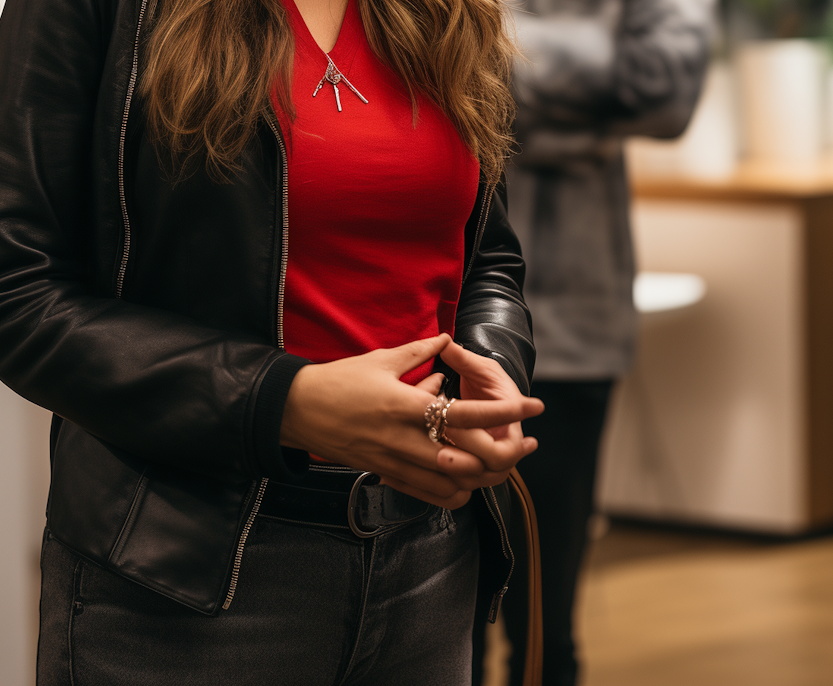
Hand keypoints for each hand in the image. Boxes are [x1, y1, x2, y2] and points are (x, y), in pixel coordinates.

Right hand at [280, 334, 541, 508]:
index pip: (465, 411)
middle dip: (503, 453)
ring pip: (453, 482)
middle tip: (524, 444)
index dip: (504, 410)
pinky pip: (430, 495)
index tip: (534, 405)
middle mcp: (403, 438)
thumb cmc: (339, 380)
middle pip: (467, 457)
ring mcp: (394, 462)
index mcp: (405, 404)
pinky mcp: (387, 475)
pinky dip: (455, 491)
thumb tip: (445, 338)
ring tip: (500, 460)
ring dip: (482, 475)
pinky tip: (466, 479)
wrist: (299, 411)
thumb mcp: (380, 359)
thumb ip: (418, 353)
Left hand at [432, 340, 539, 485]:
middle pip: (490, 473)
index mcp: (511, 427)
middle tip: (440, 454)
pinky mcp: (468, 470)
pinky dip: (440, 481)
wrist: (486, 396)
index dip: (482, 445)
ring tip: (428, 460)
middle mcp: (501, 450)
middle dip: (464, 465)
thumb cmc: (486, 381)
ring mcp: (485, 464)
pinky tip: (421, 471)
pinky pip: (457, 485)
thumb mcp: (480, 368)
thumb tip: (445, 344)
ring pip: (473, 483)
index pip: (507, 451)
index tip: (455, 428)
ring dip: (452, 476)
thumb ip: (464, 360)